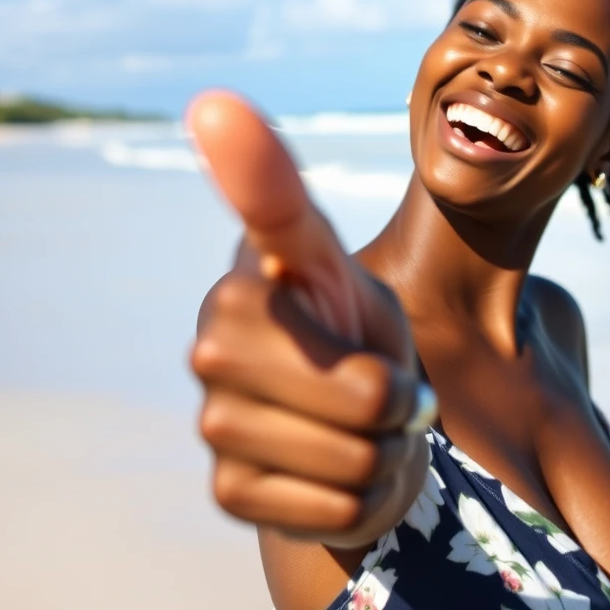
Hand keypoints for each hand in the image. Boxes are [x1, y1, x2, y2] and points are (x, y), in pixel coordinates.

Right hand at [187, 90, 434, 547]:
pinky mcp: (227, 489)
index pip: (270, 210)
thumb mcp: (351, 276)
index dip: (248, 159)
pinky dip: (360, 497)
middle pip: (362, 393)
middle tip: (375, 387)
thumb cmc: (354, 336)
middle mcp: (215, 339)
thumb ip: (302, 222)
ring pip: (355, 456)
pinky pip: (337, 506)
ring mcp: (215, 419)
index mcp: (253, 275)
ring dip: (382, 449)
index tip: (218, 104)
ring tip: (358, 427)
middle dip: (394, 401)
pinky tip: (331, 471)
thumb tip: (215, 112)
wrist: (349, 432)